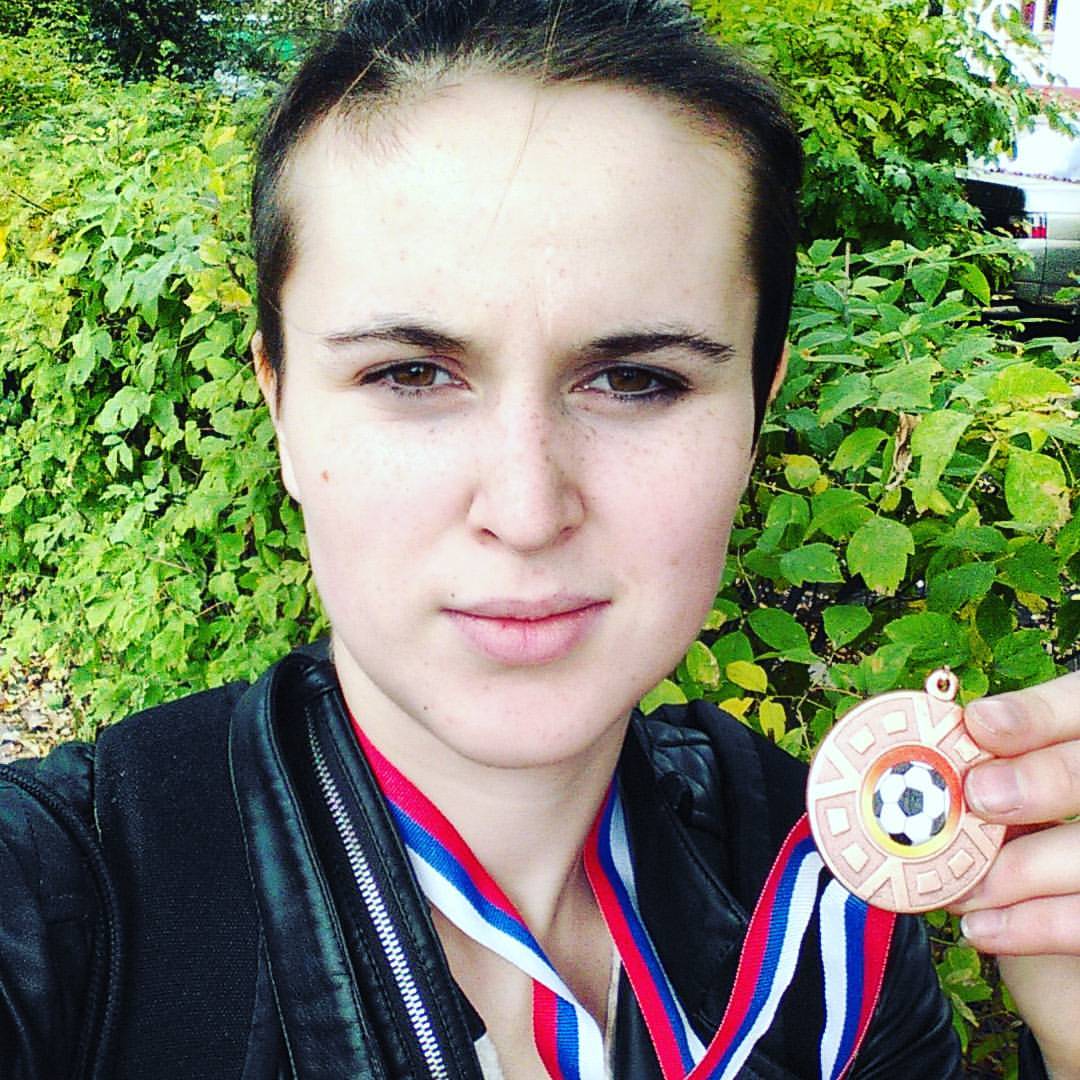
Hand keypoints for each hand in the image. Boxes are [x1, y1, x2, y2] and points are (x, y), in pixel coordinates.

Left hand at [948, 672, 1079, 1077]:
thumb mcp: (1003, 793)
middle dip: (1039, 780)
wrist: (1058, 919)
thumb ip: (983, 768)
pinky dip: (1030, 925)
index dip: (1035, 714)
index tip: (979, 723)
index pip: (1077, 705)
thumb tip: (919, 755)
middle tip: (980, 798)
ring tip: (959, 887)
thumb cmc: (1016, 834)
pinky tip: (980, 928)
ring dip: (1018, 869)